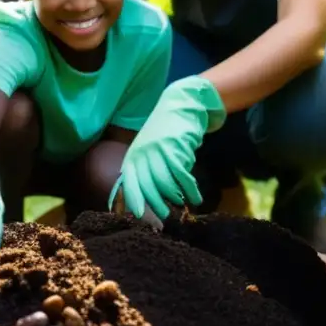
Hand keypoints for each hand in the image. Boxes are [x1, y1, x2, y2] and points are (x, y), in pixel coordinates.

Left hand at [109, 75, 225, 220]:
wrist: (178, 106)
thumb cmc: (163, 134)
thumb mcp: (146, 151)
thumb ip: (143, 172)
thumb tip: (140, 201)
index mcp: (133, 156)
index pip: (129, 183)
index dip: (133, 201)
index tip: (139, 216)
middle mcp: (142, 154)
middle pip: (147, 186)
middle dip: (156, 205)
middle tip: (165, 218)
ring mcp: (158, 150)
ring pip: (164, 183)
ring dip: (174, 198)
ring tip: (182, 205)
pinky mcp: (175, 148)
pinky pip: (182, 175)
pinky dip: (189, 189)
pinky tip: (195, 197)